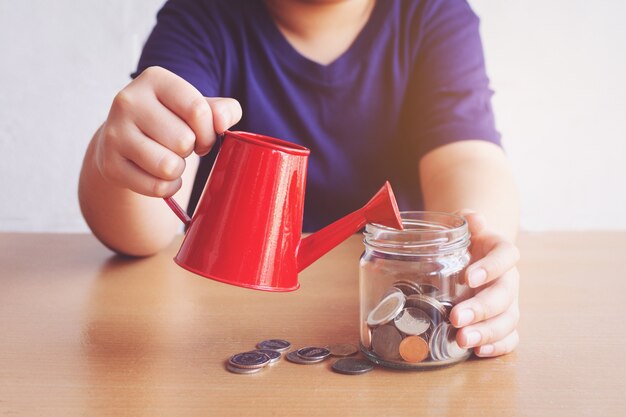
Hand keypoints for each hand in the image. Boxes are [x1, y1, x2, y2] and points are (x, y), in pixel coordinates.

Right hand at [93, 66, 241, 196]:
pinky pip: (156, 187)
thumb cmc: (170, 121)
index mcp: (154, 79)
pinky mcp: (110, 164)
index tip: (203, 135)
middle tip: (181, 147)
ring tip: (170, 159)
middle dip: (191, 150)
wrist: (124, 140)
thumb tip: (223, 123)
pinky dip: (167, 187)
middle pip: (184, 140)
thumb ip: (224, 110)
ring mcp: (114, 132)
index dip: (209, 132)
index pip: (198, 110)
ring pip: (168, 166)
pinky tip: (160, 175)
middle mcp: (128, 101)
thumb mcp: (197, 108)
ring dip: (178, 170)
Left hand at [450, 210, 520, 356]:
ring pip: (508, 320)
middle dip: (482, 308)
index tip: (468, 277)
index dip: (490, 267)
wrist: (474, 251)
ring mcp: (509, 302)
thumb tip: (474, 218)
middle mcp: (509, 278)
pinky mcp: (504, 320)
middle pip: (504, 295)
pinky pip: (510, 337)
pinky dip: (497, 347)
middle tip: (456, 318)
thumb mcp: (464, 224)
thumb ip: (468, 219)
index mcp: (501, 251)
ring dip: (487, 332)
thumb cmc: (466, 239)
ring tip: (462, 339)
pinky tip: (477, 351)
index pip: (506, 257)